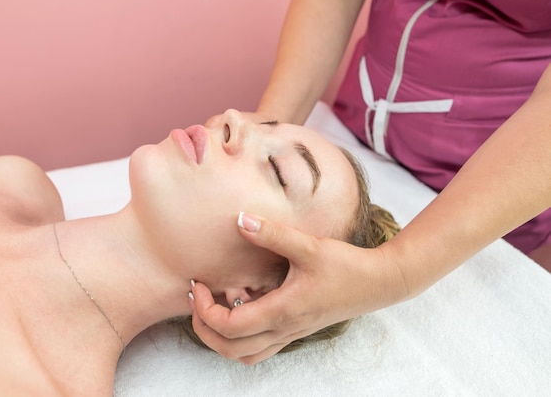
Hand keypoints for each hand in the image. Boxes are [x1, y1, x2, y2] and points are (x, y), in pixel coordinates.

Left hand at [189, 212, 404, 364]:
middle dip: (204, 329)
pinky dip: (241, 338)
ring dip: (221, 338)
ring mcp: (291, 333)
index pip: (230, 325)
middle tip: (197, 299)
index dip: (205, 309)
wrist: (379, 283)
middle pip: (230, 349)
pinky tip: (243, 306)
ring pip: (244, 355)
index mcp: (283, 310)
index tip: (200, 284)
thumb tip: (240, 219)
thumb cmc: (346, 266)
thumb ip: (273, 234)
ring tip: (214, 307)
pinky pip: (260, 348)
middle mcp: (284, 329)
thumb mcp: (309, 246)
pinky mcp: (296, 330)